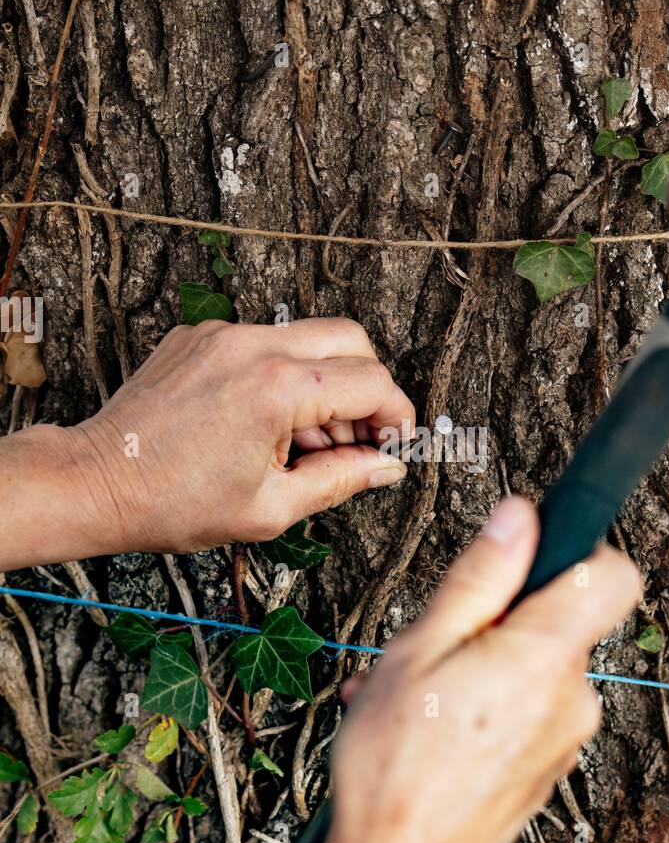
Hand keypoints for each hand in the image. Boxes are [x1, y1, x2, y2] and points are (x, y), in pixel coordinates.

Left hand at [32, 319, 412, 563]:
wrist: (97, 482)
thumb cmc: (172, 503)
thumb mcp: (271, 507)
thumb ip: (340, 479)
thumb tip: (386, 467)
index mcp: (277, 389)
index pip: (371, 383)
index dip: (396, 416)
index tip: (395, 442)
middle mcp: (253, 346)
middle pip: (351, 340)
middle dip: (368, 387)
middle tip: (358, 436)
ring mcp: (222, 334)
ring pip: (307, 337)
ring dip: (324, 382)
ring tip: (304, 441)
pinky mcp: (198, 336)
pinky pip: (262, 342)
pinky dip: (279, 375)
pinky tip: (263, 424)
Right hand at [283, 497, 641, 842]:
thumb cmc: (397, 767)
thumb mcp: (420, 649)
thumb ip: (480, 578)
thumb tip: (521, 517)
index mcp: (546, 656)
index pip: (614, 576)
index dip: (577, 554)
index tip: (530, 558)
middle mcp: (573, 698)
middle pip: (560, 624)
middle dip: (499, 622)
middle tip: (435, 646)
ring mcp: (564, 740)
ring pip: (533, 672)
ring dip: (479, 669)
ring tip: (413, 697)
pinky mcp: (547, 772)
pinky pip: (525, 716)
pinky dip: (484, 709)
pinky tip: (428, 729)